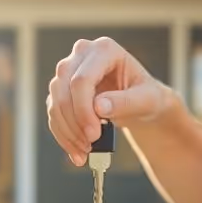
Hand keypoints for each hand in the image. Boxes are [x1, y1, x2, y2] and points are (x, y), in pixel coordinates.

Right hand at [47, 37, 174, 165]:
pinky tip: (77, 151)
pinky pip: (54, 113)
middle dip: (74, 122)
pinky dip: (64, 134)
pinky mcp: (62, 89)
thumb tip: (98, 107)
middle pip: (62, 88)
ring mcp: (69, 70)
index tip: (93, 134)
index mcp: (105, 50)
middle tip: (89, 145)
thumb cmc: (146, 96)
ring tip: (85, 152)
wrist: (140, 102)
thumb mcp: (146, 100)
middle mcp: (82, 54)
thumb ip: (125, 101)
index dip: (83, 109)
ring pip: (55, 102)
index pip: (82, 79)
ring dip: (67, 131)